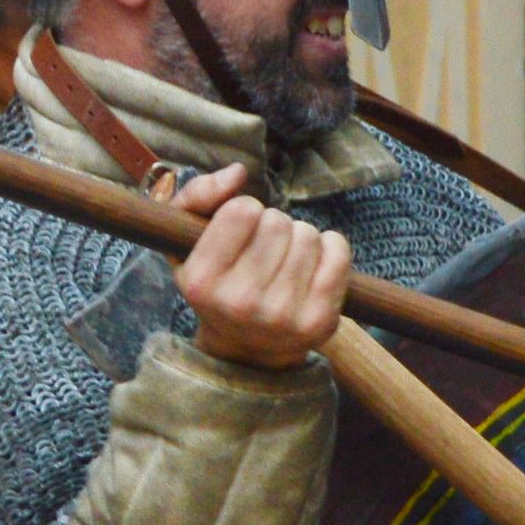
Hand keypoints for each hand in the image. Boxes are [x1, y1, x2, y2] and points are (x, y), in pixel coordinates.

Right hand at [169, 166, 344, 368]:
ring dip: (300, 238)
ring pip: (308, 235)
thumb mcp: (186, 242)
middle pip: (278, 222)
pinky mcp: (319, 321)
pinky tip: (313, 264)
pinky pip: (338, 253)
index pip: (242, 210)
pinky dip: (331, 247)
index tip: (241, 232)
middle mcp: (240, 304)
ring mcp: (282, 316)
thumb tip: (237, 173)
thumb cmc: (219, 284)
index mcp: (201, 282)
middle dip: (274, 226)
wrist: (248, 351)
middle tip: (266, 250)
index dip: (244, 211)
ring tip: (286, 261)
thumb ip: (197, 196)